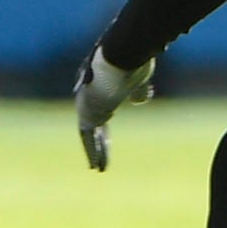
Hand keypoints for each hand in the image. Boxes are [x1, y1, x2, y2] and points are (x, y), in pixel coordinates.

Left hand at [75, 44, 154, 171]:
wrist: (120, 58)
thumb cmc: (131, 63)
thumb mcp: (139, 79)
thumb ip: (139, 90)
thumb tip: (140, 101)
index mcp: (101, 83)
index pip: (102, 104)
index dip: (104, 118)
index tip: (108, 128)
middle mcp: (90, 93)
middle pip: (94, 121)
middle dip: (98, 138)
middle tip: (101, 153)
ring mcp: (86, 103)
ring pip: (90, 132)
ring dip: (95, 150)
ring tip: (99, 169)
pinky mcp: (87, 114)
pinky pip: (88, 137)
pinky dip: (93, 152)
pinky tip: (98, 167)